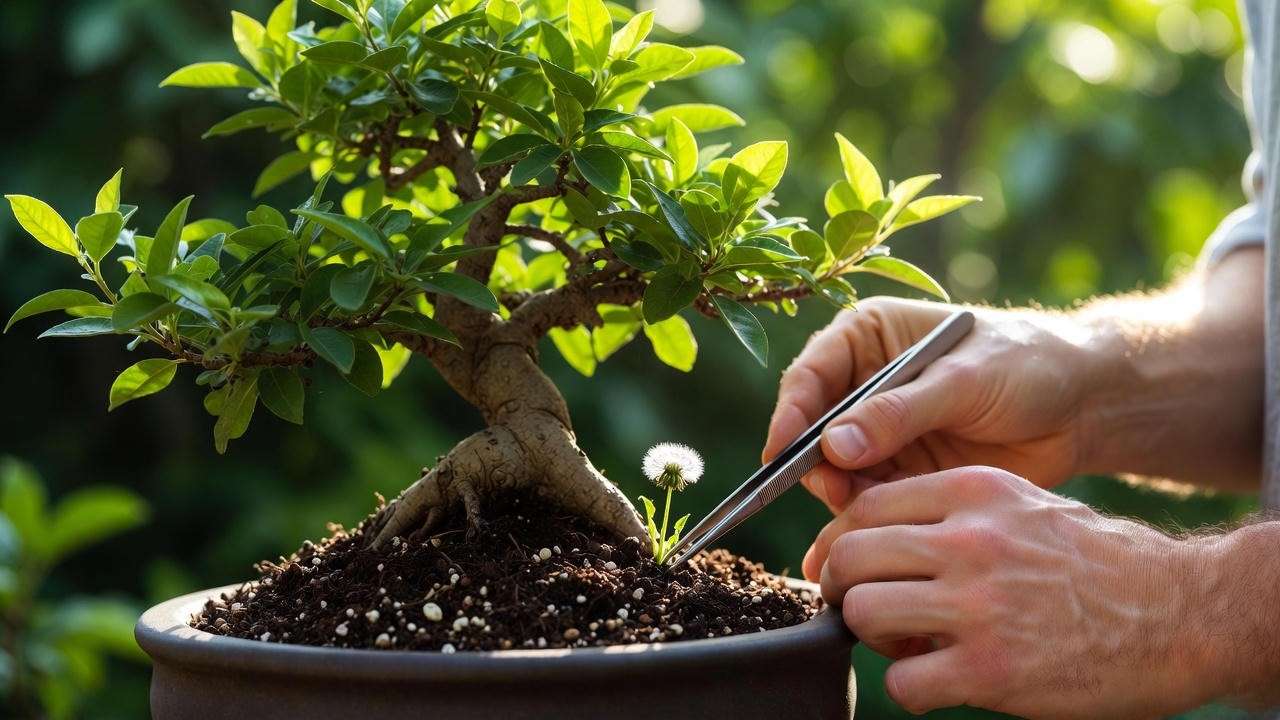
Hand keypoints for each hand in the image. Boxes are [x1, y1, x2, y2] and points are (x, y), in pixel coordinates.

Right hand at [764, 297, 1097, 529]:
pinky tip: (881, 521)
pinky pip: (866, 494)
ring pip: (833, 467)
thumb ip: (899, 412)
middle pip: (812, 427)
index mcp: (869, 336)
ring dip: (840, 491)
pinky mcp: (901, 469)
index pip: (811, 373)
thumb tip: (835, 446)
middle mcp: (863, 382)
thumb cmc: (1026, 364)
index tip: (781, 453)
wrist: (1082, 406)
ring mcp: (880, 430)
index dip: (791, 414)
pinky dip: (866, 511)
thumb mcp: (963, 381)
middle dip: (814, 462)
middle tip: (835, 490)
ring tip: (862, 507)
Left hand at [814, 466, 1218, 717]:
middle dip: (842, 587)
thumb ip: (950, 514)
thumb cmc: (1098, 560)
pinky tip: (940, 680)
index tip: (843, 566)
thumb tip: (873, 539)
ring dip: (873, 637)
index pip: (864, 506)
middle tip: (864, 608)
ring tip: (908, 644)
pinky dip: (910, 687)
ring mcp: (978, 606)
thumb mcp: (1023, 505)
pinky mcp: (991, 670)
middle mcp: (968, 541)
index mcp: (973, 493)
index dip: (839, 541)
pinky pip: (901, 681)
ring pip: (862, 613)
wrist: (1179, 613)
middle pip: (850, 557)